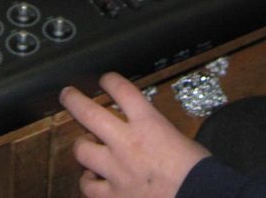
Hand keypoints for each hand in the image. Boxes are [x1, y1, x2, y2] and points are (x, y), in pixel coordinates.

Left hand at [59, 72, 208, 197]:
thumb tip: (149, 132)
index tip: (104, 80)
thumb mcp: (181, 139)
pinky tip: (93, 179)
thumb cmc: (199, 172)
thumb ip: (157, 131)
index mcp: (148, 124)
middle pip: (88, 112)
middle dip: (73, 100)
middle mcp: (127, 142)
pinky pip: (88, 187)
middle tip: (66, 95)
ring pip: (81, 150)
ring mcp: (117, 170)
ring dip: (82, 147)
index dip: (109, 80)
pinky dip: (88, 182)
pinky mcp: (114, 197)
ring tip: (86, 146)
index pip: (121, 89)